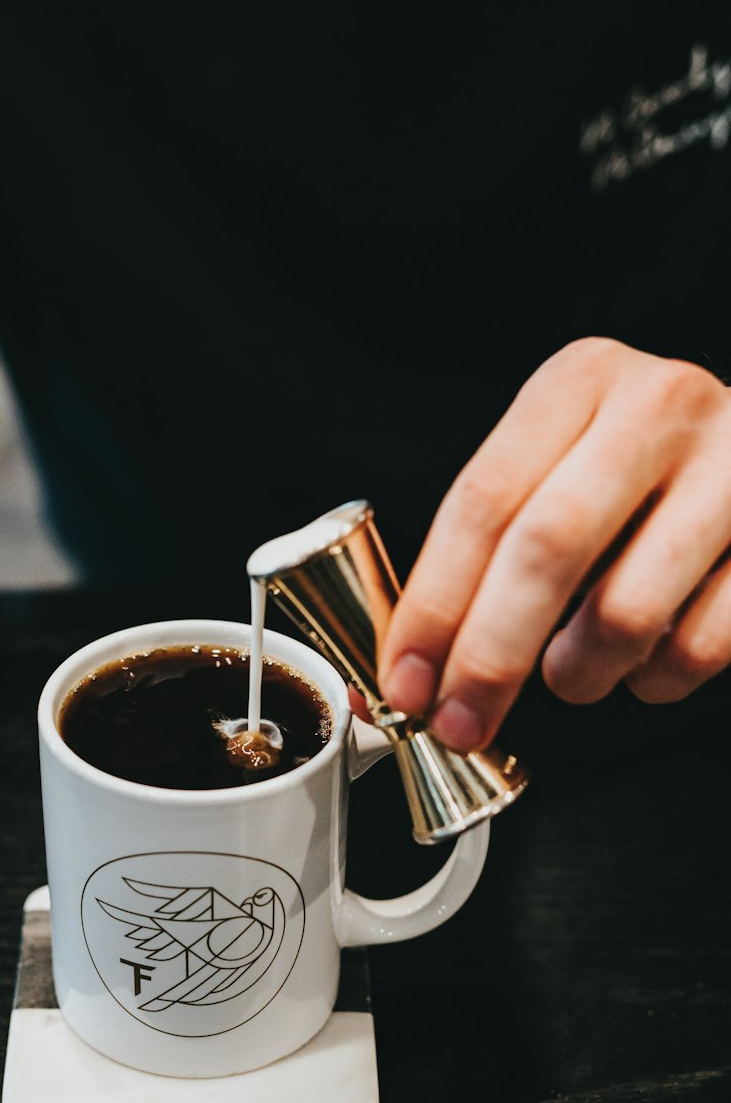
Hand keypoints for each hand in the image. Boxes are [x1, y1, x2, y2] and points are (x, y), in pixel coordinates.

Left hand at [379, 338, 730, 750]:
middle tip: (460, 722)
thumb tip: (413, 666)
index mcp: (580, 380)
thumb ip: (488, 546)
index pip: (483, 501)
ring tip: (570, 673)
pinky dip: (654, 680)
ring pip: (627, 610)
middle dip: (489, 656)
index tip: (405, 681)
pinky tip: (644, 657)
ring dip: (578, 673)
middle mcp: (658, 408)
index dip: (433, 605)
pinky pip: (698, 646)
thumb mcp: (558, 469)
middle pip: (547, 548)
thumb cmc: (635, 477)